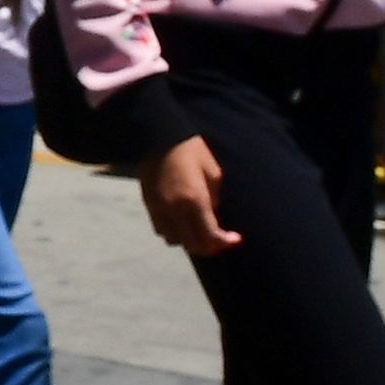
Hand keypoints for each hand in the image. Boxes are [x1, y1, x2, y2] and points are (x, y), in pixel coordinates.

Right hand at [141, 135, 239, 255]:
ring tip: (199, 232)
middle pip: (193, 244)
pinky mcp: (149, 206)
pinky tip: (181, 223)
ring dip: (189, 240)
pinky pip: (161, 230)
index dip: (225, 242)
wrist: (159, 138)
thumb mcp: (213, 173)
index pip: (210, 236)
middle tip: (220, 241)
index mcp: (195, 201)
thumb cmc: (192, 151)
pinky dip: (174, 232)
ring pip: (175, 240)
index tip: (235, 239)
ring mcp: (159, 209)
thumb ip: (214, 199)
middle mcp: (175, 210)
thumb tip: (212, 214)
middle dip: (209, 246)